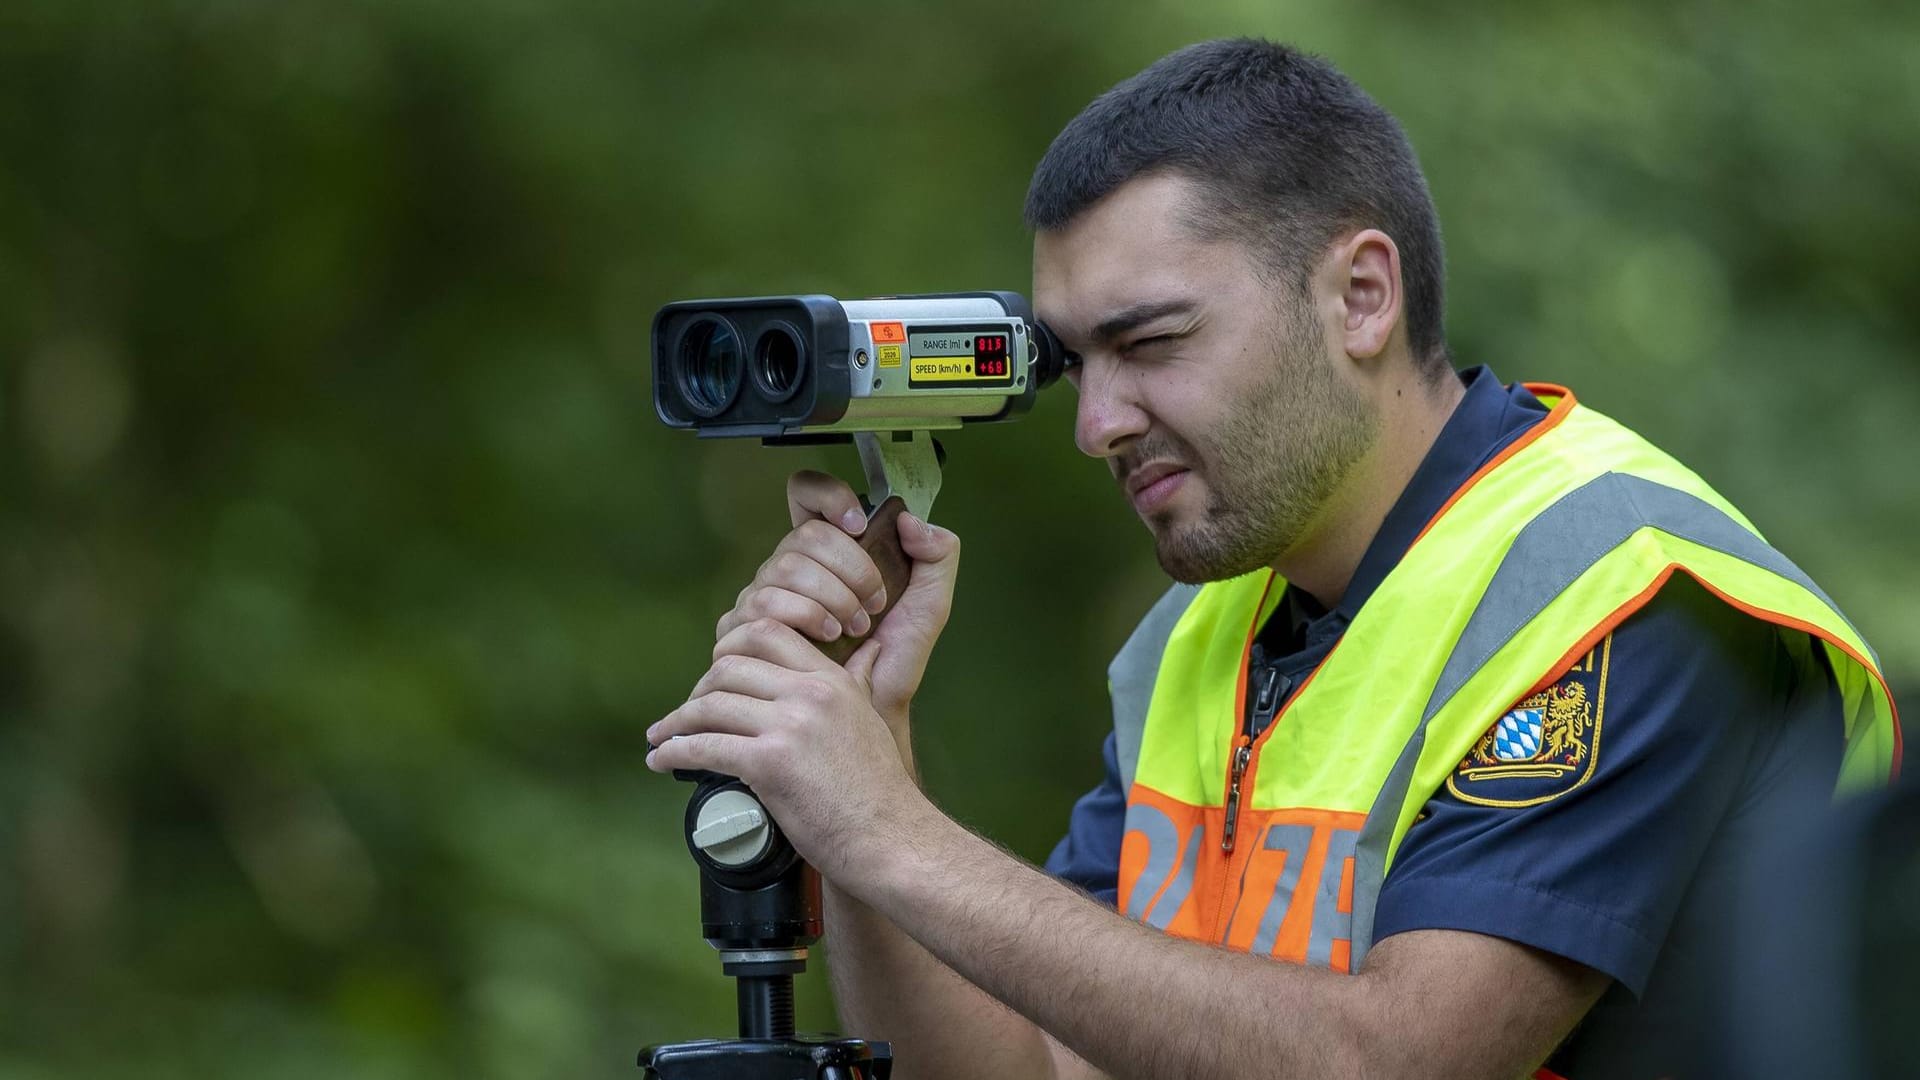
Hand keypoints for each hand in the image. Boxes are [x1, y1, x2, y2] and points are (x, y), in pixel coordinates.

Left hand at [646, 617, 926, 879]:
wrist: (889, 837)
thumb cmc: (880, 790)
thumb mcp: (873, 718)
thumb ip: (862, 681)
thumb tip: (872, 650)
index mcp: (831, 679)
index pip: (767, 632)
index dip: (730, 648)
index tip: (713, 674)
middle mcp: (809, 693)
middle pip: (730, 667)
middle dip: (698, 689)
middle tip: (687, 713)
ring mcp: (788, 726)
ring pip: (710, 705)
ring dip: (676, 723)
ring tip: (662, 737)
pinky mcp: (768, 764)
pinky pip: (705, 747)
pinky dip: (674, 752)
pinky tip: (661, 759)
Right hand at [716, 471, 961, 737]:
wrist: (871, 713)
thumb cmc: (892, 664)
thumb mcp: (929, 606)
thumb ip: (937, 556)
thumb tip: (910, 520)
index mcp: (825, 553)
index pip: (807, 496)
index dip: (827, 495)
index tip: (859, 522)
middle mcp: (788, 568)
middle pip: (804, 535)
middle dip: (850, 568)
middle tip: (873, 605)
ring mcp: (761, 597)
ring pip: (785, 567)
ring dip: (831, 597)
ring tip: (854, 628)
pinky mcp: (743, 630)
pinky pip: (766, 604)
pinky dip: (807, 618)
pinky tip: (829, 640)